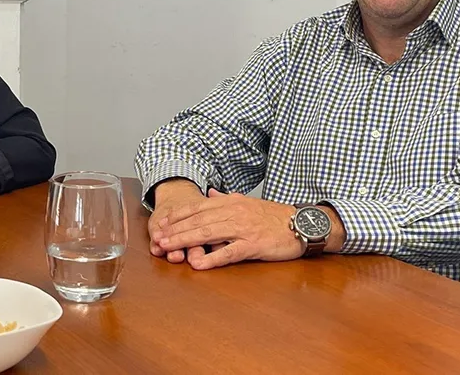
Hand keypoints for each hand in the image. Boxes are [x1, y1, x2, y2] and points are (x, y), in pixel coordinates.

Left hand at [151, 189, 304, 269]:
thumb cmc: (274, 216)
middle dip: (175, 230)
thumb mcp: (248, 202)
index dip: (178, 215)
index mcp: (231, 203)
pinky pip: (229, 253)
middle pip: (198, 221)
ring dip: (185, 241)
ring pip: (208, 234)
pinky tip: (197, 264)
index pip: (198, 208)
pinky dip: (212, 258)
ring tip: (169, 248)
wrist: (301, 224)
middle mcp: (234, 213)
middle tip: (157, 238)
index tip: (161, 223)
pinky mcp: (253, 245)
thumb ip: (226, 199)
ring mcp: (243, 229)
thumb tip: (208, 195)